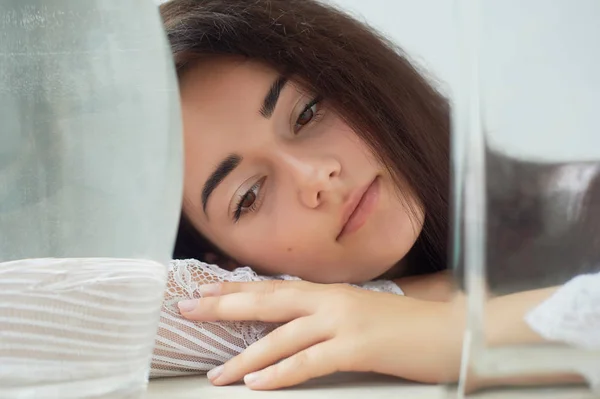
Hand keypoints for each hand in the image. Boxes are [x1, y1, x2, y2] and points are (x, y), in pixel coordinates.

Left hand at [177, 280, 461, 389]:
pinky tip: (257, 383)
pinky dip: (280, 373)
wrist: (450, 332)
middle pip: (267, 300)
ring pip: (282, 336)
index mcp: (328, 291)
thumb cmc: (402, 327)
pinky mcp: (358, 347)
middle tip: (187, 309)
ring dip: (244, 356)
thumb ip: (323, 316)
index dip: (235, 289)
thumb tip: (288, 325)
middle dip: (224, 306)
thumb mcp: (356, 314)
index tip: (203, 291)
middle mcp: (331, 300)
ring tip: (216, 374)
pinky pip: (309, 362)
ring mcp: (344, 322)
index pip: (272, 287)